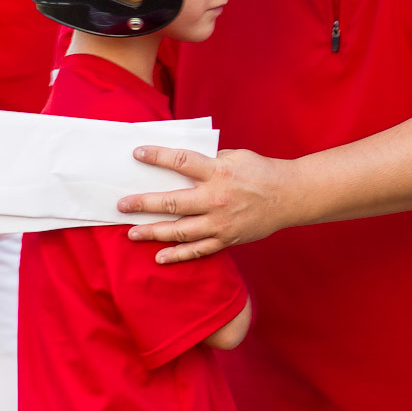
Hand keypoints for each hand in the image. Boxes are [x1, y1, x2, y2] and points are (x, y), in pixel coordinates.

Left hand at [118, 146, 292, 263]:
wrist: (290, 196)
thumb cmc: (260, 171)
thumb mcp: (235, 157)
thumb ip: (208, 161)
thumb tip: (178, 164)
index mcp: (219, 172)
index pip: (181, 162)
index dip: (157, 156)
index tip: (137, 154)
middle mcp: (217, 198)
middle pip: (172, 202)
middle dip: (143, 204)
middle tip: (121, 205)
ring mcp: (221, 223)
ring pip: (180, 230)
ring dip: (153, 232)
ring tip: (131, 233)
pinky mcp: (228, 239)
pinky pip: (199, 250)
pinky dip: (178, 255)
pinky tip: (159, 256)